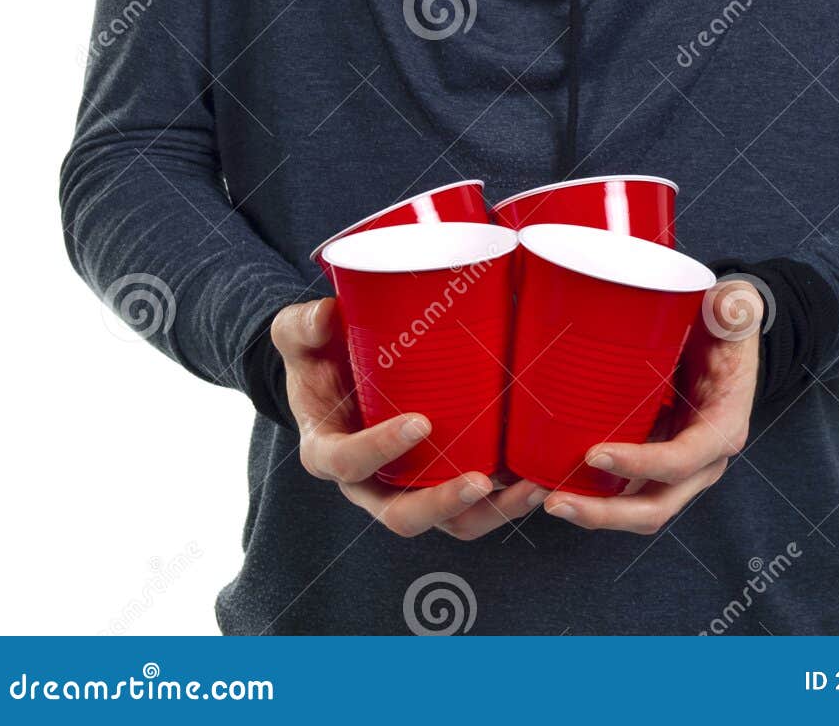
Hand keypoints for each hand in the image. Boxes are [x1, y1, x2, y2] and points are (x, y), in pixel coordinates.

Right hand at [270, 297, 544, 539]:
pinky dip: (506, 499)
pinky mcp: (438, 479)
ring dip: (490, 513)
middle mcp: (366, 483)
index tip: (420, 422)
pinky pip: (471, 506)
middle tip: (482, 479)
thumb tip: (327, 315)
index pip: (349, 463)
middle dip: (443, 503)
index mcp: (327, 451)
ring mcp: (405, 488)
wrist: (336, 369)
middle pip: (402, 515)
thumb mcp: (298, 336)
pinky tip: (539, 477)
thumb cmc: (318, 354)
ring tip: (532, 486)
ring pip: (447, 523)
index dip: (381, 448)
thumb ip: (303, 325)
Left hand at [540, 277, 763, 533]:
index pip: (680, 461)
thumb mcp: (733, 312)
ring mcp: (679, 467)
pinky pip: (626, 490)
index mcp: (722, 428)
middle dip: (605, 513)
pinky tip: (555, 483)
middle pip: (655, 506)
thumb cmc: (724, 327)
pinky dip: (593, 494)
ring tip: (546, 499)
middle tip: (556, 501)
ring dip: (594, 512)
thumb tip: (725, 306)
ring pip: (637, 509)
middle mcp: (703, 460)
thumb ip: (733, 308)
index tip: (594, 453)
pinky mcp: (656, 461)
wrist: (723, 340)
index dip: (639, 463)